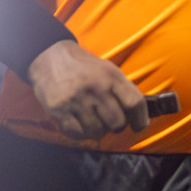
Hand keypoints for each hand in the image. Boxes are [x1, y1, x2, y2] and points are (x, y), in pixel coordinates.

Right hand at [28, 40, 148, 139]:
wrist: (49, 57)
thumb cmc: (84, 67)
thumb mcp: (107, 69)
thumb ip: (121, 89)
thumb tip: (135, 115)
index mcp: (111, 75)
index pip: (134, 102)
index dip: (140, 119)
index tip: (139, 126)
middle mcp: (95, 86)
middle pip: (117, 121)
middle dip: (117, 127)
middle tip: (111, 124)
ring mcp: (76, 98)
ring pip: (97, 130)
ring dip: (98, 131)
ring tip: (94, 122)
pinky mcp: (58, 108)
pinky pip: (76, 133)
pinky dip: (81, 134)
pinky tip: (81, 126)